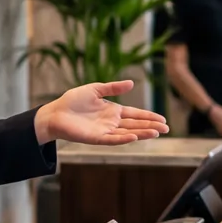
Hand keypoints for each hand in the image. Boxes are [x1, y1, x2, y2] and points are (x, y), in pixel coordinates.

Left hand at [34, 81, 167, 144]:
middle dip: (151, 126)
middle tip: (166, 128)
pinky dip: (124, 139)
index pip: (135, 114)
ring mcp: (105, 131)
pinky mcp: (96, 138)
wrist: (55, 112)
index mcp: (113, 111)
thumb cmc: (73, 101)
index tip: (162, 119)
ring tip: (157, 132)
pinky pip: (113, 139)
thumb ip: (113, 88)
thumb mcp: (95, 89)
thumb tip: (132, 83)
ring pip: (128, 133)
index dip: (148, 116)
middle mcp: (112, 122)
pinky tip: (135, 137)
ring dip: (142, 133)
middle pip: (135, 125)